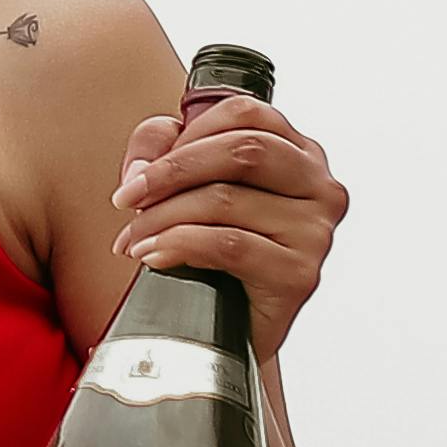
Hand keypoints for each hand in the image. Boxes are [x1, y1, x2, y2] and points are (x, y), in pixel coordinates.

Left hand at [110, 94, 349, 357]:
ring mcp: (316, 232)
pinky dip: (179, 245)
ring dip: (163, 217)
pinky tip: (154, 256)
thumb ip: (162, 148)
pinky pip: (229, 245)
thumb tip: (143, 169)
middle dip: (172, 172)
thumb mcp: (187, 185)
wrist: (225, 331)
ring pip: (226, 200)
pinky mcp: (299, 275)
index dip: (187, 134)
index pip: (246, 114)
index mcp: (299, 155)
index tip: (145, 169)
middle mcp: (319, 188)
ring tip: (133, 239)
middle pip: (243, 150)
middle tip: (128, 199)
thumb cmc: (211, 253)